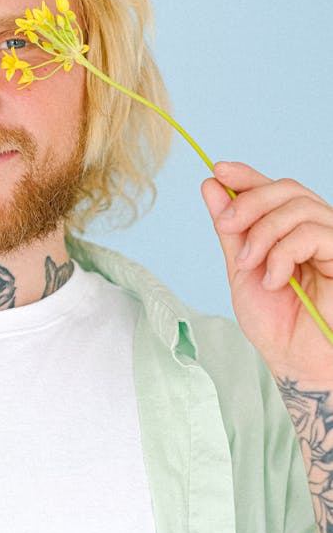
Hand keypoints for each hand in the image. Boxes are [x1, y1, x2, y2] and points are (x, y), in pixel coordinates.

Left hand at [202, 161, 332, 380]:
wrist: (295, 362)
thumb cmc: (276, 324)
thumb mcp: (242, 270)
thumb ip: (232, 231)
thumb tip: (213, 186)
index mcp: (291, 231)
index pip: (274, 189)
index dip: (247, 175)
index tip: (217, 170)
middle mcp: (316, 230)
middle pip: (286, 189)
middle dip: (248, 203)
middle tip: (225, 225)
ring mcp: (332, 241)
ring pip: (298, 207)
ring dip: (263, 234)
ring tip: (250, 267)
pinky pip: (312, 233)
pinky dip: (283, 254)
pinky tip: (275, 280)